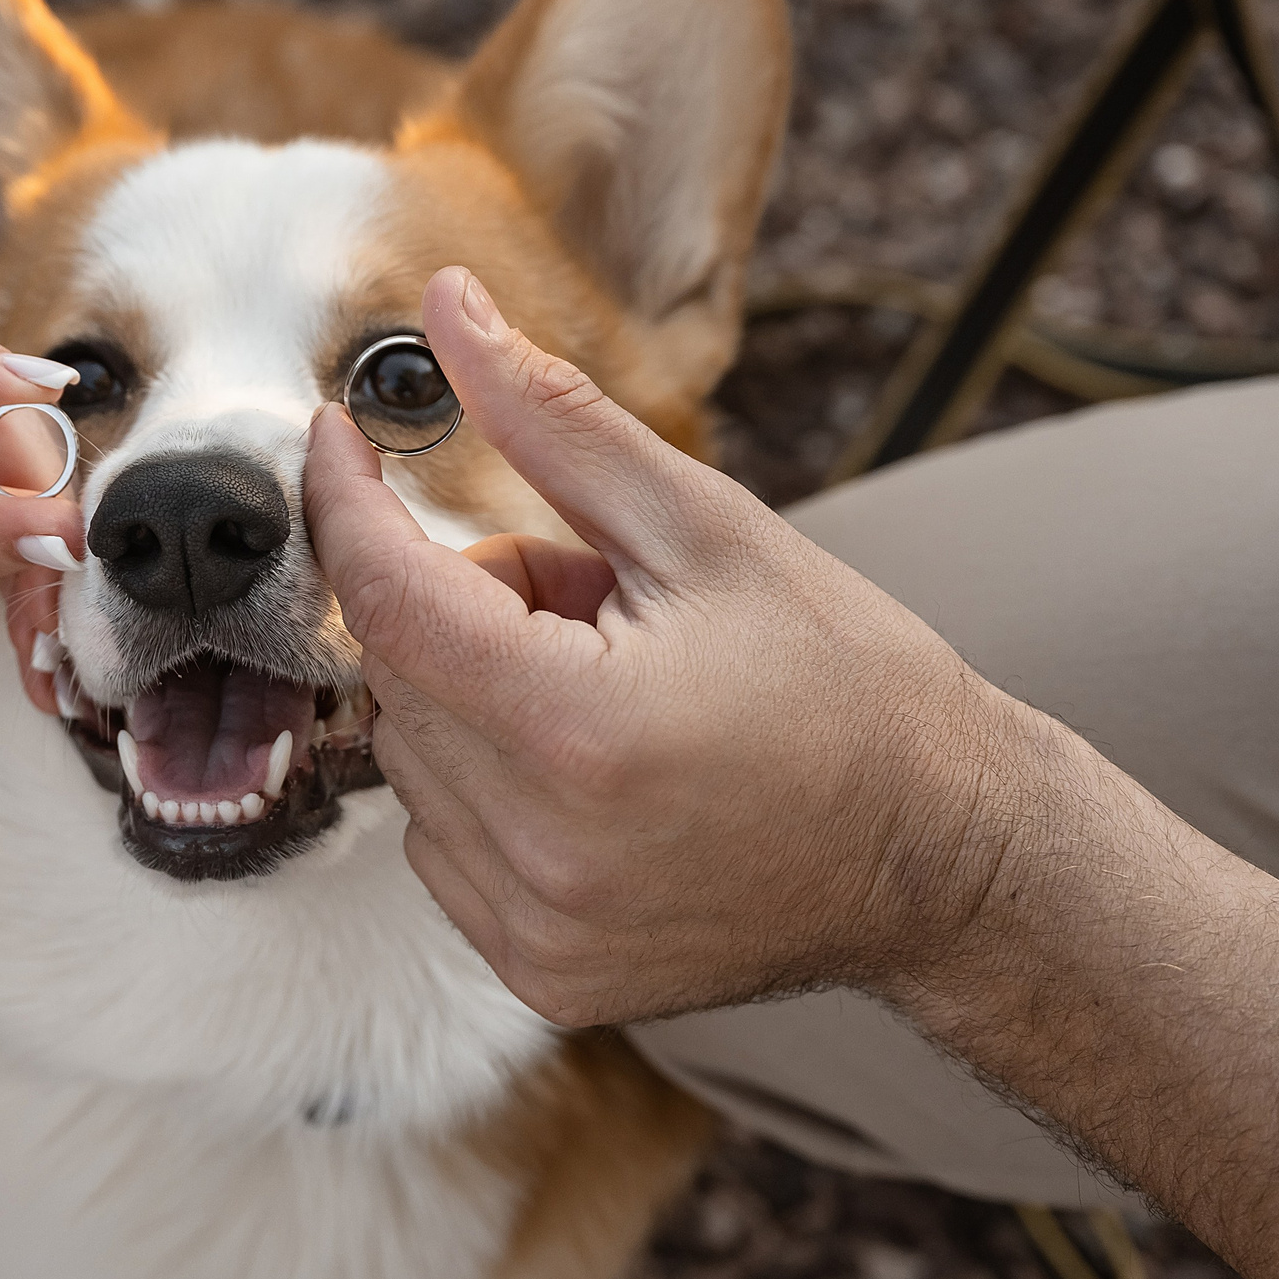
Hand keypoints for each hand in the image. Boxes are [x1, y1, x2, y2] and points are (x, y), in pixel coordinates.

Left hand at [301, 267, 1050, 1026]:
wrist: (942, 856)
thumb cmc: (848, 680)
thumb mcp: (708, 525)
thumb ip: (554, 418)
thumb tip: (445, 306)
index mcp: (579, 728)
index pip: (389, 598)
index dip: (346, 502)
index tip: (336, 439)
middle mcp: (542, 846)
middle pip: (402, 674)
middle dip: (465, 606)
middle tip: (590, 598)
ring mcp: (538, 927)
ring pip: (412, 757)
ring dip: (473, 696)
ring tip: (614, 689)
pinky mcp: (541, 973)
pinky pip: (443, 840)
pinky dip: (485, 782)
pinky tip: (598, 771)